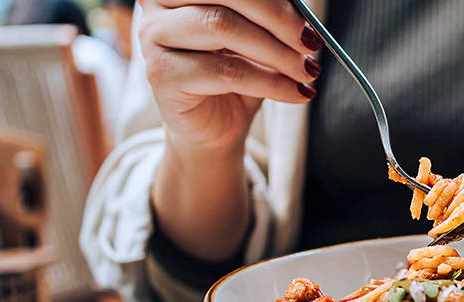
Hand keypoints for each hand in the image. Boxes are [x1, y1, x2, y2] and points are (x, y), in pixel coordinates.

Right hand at [138, 0, 321, 153]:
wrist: (213, 127)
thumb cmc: (234, 74)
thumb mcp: (259, 37)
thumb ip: (271, 16)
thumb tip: (303, 11)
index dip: (274, 0)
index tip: (308, 22)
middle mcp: (160, 2)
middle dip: (277, 19)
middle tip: (309, 43)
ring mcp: (153, 35)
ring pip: (223, 27)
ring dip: (276, 53)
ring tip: (305, 72)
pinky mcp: (161, 73)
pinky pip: (227, 72)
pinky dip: (270, 83)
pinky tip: (294, 92)